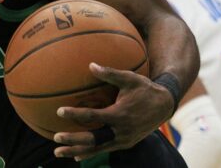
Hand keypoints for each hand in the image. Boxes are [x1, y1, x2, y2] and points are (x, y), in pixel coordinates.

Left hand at [53, 63, 174, 159]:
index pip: (93, 116)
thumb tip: (90, 65)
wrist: (164, 106)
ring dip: (77, 150)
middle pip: (93, 139)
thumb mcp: (129, 78)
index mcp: (120, 115)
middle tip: (56, 137)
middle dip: (73, 140)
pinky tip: (76, 155)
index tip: (59, 111)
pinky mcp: (125, 144)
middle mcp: (121, 131)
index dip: (75, 115)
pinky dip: (90, 152)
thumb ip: (110, 73)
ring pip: (97, 148)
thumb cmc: (144, 88)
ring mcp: (123, 140)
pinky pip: (104, 149)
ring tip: (58, 152)